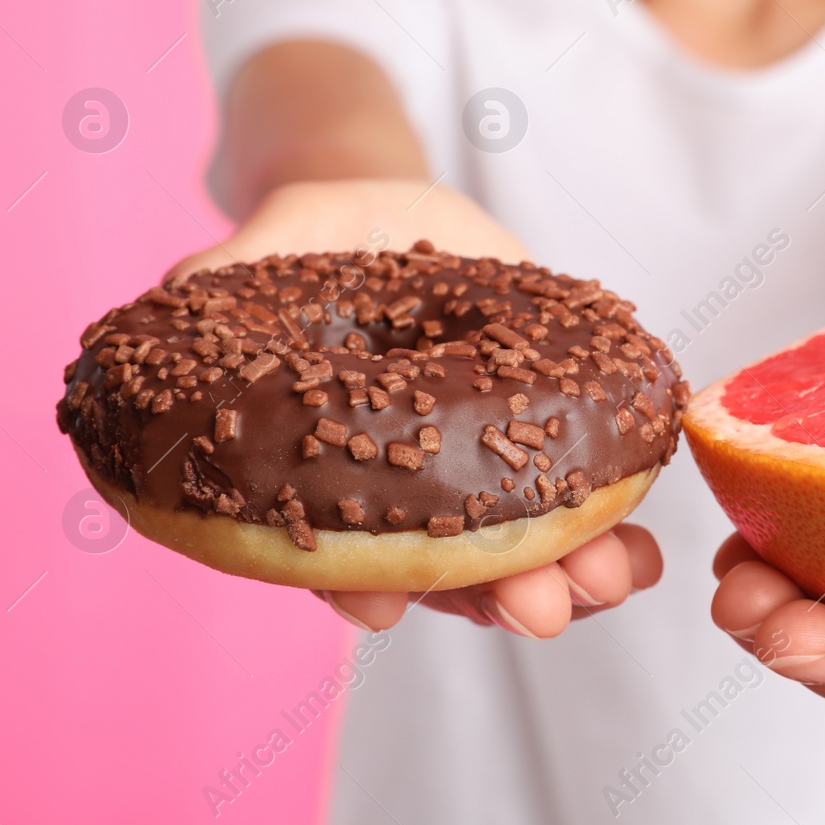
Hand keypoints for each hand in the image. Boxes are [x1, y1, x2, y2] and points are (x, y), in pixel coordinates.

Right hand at [168, 177, 664, 636]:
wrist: (398, 211)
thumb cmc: (325, 230)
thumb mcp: (277, 237)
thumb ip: (228, 273)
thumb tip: (180, 295)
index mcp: (328, 471)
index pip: (334, 550)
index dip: (352, 586)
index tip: (380, 611)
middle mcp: (407, 492)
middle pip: (445, 570)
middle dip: (494, 596)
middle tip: (538, 614)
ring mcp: (481, 471)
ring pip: (520, 550)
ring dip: (568, 573)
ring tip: (613, 579)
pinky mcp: (547, 432)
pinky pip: (583, 495)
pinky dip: (615, 526)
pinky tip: (645, 546)